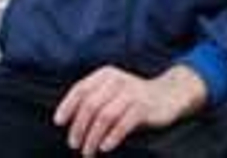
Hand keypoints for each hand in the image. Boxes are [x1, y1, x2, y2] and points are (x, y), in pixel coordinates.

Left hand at [53, 65, 205, 154]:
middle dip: (79, 127)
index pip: (81, 89)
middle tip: (74, 144)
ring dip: (93, 137)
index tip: (59, 122)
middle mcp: (118, 80)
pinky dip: (112, 137)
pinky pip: (123, 123)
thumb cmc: (132, 98)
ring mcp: (132, 92)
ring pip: (104, 116)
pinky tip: (105, 147)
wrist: (167, 96)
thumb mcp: (111, 93)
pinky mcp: (144, 107)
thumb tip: (67, 121)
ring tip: (88, 151)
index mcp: (106, 75)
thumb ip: (93, 100)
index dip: (67, 106)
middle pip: (90, 105)